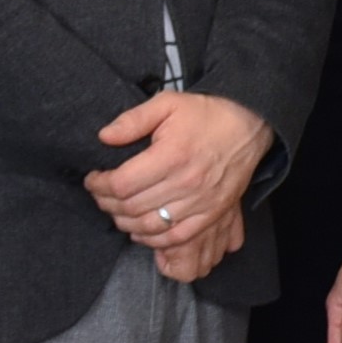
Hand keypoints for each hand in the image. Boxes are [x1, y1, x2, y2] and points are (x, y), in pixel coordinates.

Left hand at [92, 86, 271, 280]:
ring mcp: (200, 203)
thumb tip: (105, 136)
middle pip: (132, 207)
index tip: (93, 179)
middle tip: (100, 195)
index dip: (99, 185)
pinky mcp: (211, 214)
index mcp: (172, 156)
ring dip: (125, 223)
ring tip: (116, 210)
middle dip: (107, 203)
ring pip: (150, 226)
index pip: (122, 184)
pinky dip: (153, 239)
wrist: (248, 125)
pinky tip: (140, 229)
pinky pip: (176, 238)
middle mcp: (186, 183)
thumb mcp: (168, 103)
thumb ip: (133, 119)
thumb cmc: (206, 114)